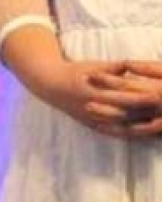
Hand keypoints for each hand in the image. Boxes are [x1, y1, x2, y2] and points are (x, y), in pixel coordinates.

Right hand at [26, 59, 161, 136]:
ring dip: (139, 126)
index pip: (121, 97)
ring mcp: (92, 119)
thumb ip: (112, 68)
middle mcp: (92, 108)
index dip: (140, 98)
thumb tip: (131, 66)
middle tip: (161, 111)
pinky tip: (140, 135)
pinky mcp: (91, 125)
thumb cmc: (74, 72)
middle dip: (144, 113)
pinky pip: (112, 132)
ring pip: (120, 126)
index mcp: (92, 91)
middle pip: (124, 113)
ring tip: (156, 126)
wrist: (50, 85)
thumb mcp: (92, 66)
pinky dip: (127, 134)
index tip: (156, 96)